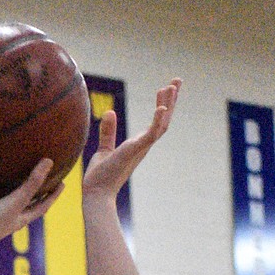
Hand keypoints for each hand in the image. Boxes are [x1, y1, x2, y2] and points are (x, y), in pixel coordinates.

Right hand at [0, 157, 59, 247]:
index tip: (62, 183)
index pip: (42, 206)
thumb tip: (49, 160)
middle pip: (20, 206)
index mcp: (20, 218)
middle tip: (35, 177)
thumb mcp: (18, 198)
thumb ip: (33, 181)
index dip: (53, 195)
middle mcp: (5, 219)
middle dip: (28, 194)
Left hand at [83, 80, 180, 204]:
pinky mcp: (134, 150)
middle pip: (164, 119)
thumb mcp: (104, 148)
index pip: (156, 121)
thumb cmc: (101, 176)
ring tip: (171, 86)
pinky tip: (161, 107)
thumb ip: (108, 131)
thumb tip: (110, 112)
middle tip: (178, 80)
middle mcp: (144, 145)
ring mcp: (141, 148)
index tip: (167, 87)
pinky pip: (151, 134)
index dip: (163, 104)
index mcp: (138, 144)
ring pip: (162, 124)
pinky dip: (157, 120)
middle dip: (172, 100)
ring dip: (168, 105)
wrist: (96, 194)